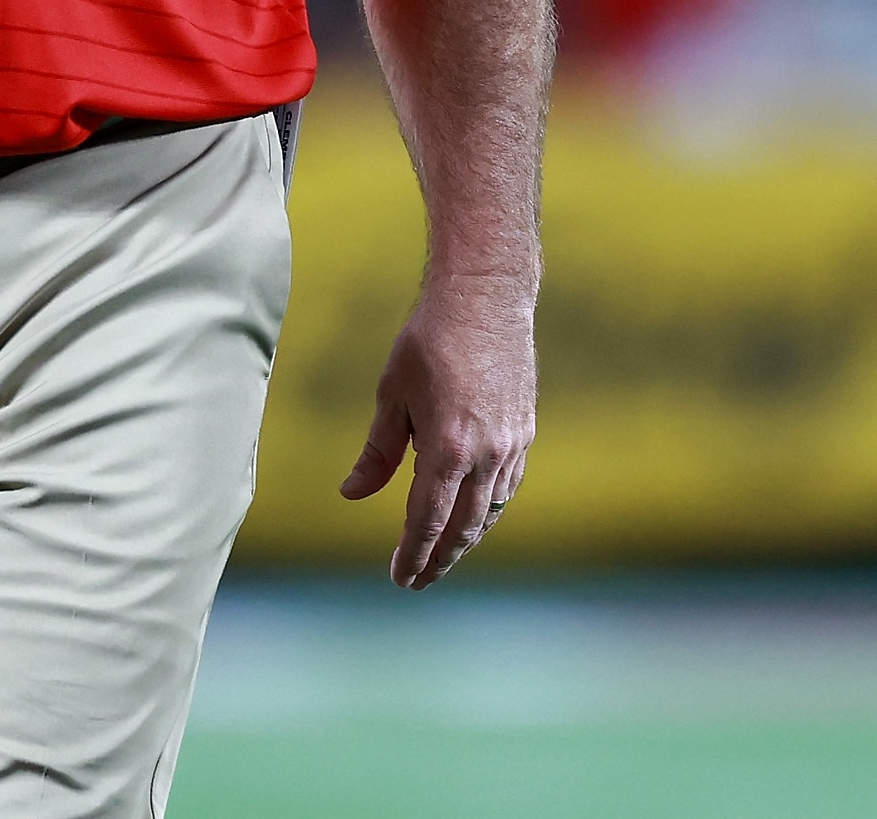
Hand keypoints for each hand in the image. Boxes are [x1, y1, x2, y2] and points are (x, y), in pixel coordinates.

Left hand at [339, 271, 536, 588]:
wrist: (486, 296)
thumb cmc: (430, 340)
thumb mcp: (392, 395)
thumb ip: (377, 453)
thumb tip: (351, 494)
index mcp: (447, 449)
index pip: (426, 521)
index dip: (412, 556)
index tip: (400, 579)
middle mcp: (486, 455)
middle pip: (462, 528)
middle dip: (439, 559)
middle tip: (418, 580)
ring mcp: (512, 444)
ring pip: (490, 512)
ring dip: (465, 539)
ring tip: (443, 555)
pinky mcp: (525, 430)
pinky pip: (508, 487)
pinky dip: (490, 509)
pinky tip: (474, 515)